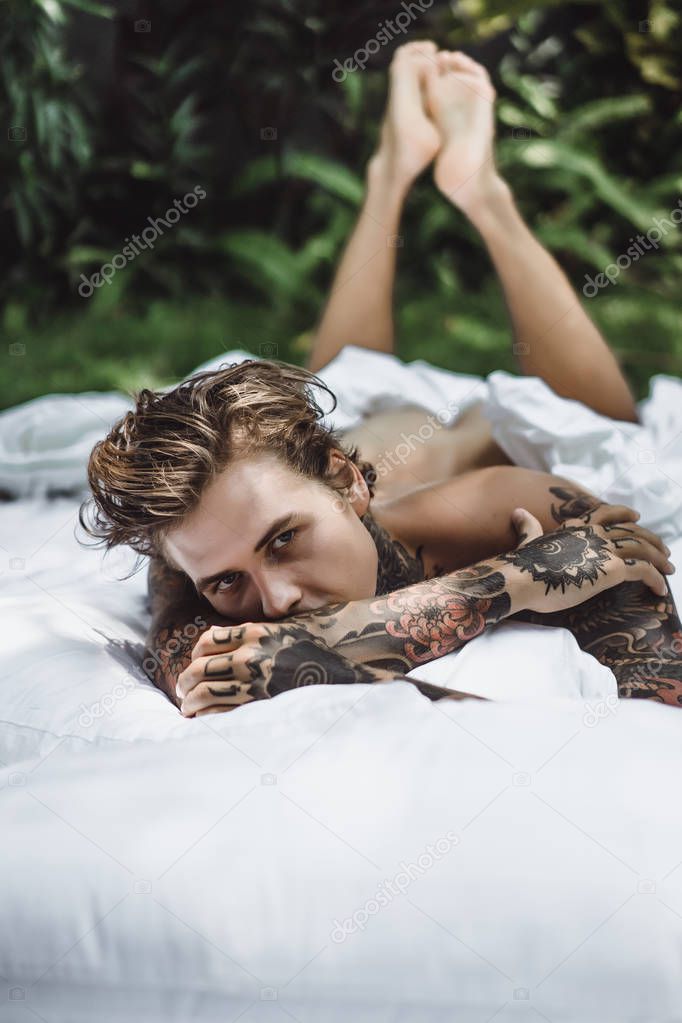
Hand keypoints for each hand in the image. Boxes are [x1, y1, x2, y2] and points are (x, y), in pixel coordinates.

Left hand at [175, 620, 377, 716]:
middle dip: (186, 680)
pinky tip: (203, 719)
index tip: (193, 662)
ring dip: (191, 701)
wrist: (345, 669)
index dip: (196, 654)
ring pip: (206, 691)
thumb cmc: (315, 649)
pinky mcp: (261, 704)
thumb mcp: (284, 630)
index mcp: (255, 633)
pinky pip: (222, 712)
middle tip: (182, 688)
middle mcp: (251, 655)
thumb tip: (225, 646)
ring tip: (187, 707)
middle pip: (201, 667)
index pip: (208, 640)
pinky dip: (207, 716)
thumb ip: (255, 635)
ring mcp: (255, 680)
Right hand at [503, 507, 672, 614]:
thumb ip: (528, 527)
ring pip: (642, 548)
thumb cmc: (523, 565)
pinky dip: (656, 578)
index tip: (636, 517)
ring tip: (669, 569)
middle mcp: (593, 533)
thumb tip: (518, 513)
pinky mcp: (612, 570)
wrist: (522, 578)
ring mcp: (604, 549)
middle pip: (631, 531)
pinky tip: (660, 589)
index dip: (624, 514)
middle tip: (664, 551)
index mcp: (575, 526)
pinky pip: (643, 571)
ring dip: (659, 559)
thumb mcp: (528, 540)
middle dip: (651, 540)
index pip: (606, 513)